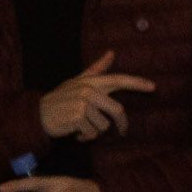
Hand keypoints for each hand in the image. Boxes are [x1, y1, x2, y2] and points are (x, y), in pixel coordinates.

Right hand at [38, 50, 156, 141]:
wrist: (39, 114)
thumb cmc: (61, 99)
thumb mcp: (77, 82)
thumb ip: (96, 69)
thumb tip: (111, 53)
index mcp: (91, 82)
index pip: (118, 79)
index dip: (136, 83)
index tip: (153, 87)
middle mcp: (88, 90)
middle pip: (118, 111)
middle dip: (122, 125)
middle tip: (122, 131)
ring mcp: (83, 103)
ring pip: (104, 126)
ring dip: (95, 131)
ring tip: (82, 126)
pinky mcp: (78, 117)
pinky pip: (92, 134)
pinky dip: (85, 138)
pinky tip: (75, 133)